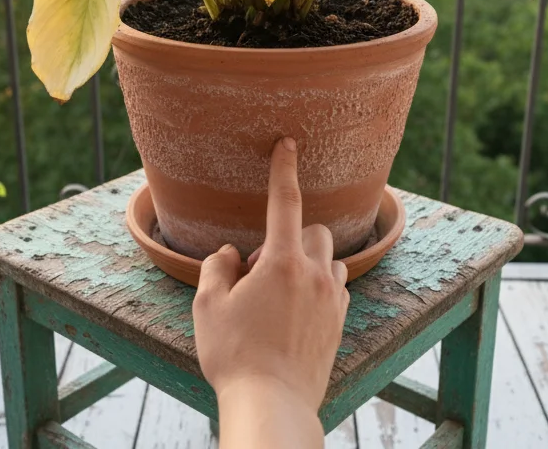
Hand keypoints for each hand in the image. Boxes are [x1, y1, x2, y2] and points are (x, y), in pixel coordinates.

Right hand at [192, 137, 349, 448]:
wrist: (273, 403)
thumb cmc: (235, 355)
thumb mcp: (208, 307)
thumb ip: (217, 268)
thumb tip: (231, 255)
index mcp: (281, 263)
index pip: (284, 202)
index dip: (284, 170)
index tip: (287, 145)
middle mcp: (314, 274)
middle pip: (312, 231)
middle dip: (288, 238)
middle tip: (258, 274)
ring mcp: (332, 299)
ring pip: (328, 259)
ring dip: (306, 263)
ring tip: (277, 296)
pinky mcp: (340, 322)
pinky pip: (334, 288)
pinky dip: (317, 288)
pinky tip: (292, 314)